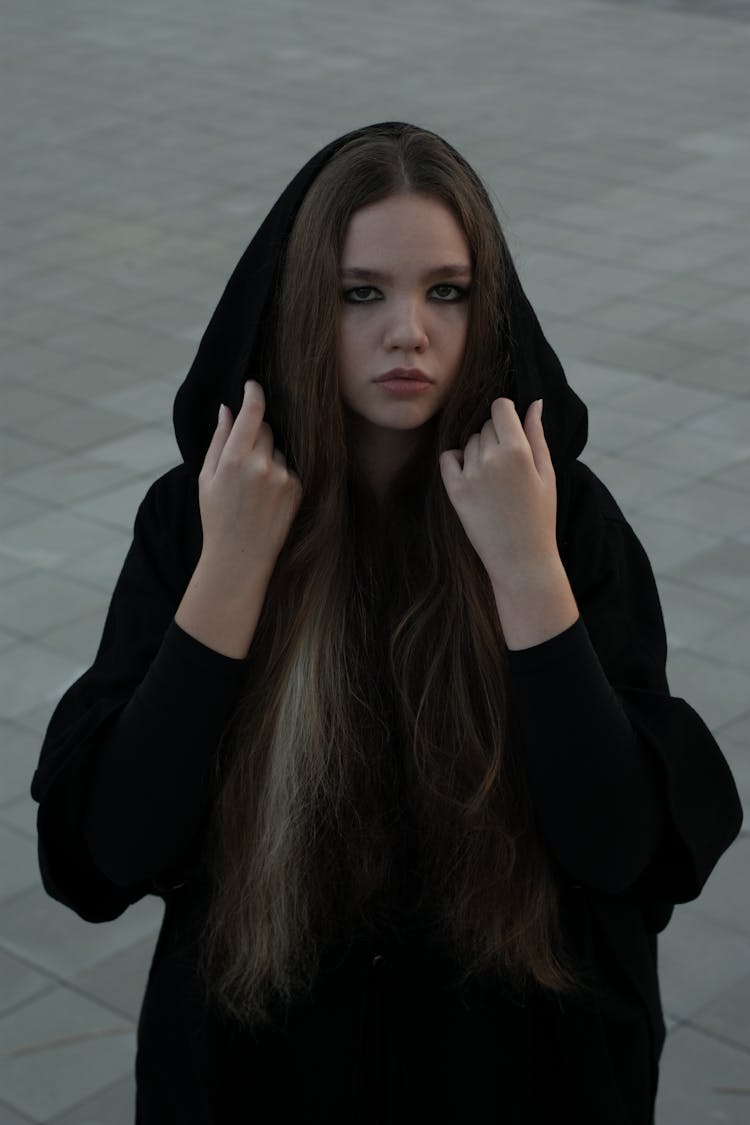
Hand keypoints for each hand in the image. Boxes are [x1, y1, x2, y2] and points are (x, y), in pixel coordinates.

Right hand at [198, 379, 302, 584]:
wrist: (240, 559)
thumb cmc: (217, 518)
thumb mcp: (206, 478)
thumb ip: (218, 440)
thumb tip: (227, 408)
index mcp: (235, 459)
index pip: (253, 412)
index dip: (254, 393)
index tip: (253, 385)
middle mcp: (262, 465)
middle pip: (265, 428)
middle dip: (255, 434)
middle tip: (241, 461)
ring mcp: (283, 477)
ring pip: (277, 450)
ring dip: (267, 458)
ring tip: (253, 490)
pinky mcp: (298, 489)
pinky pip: (289, 468)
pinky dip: (279, 476)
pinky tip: (267, 499)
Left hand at [439, 398, 558, 592]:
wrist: (521, 559)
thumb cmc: (539, 516)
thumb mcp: (546, 473)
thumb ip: (537, 435)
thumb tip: (534, 402)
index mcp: (519, 451)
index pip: (500, 407)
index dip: (506, 414)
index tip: (510, 429)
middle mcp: (492, 458)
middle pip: (485, 425)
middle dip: (496, 436)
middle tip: (508, 465)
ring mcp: (471, 475)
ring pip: (469, 442)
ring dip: (479, 451)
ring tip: (494, 479)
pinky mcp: (455, 491)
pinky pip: (448, 458)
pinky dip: (457, 460)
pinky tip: (471, 476)